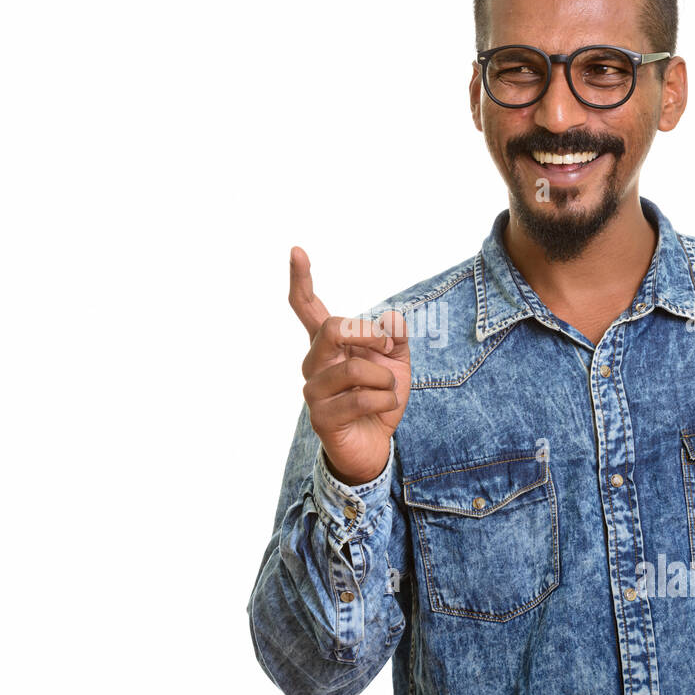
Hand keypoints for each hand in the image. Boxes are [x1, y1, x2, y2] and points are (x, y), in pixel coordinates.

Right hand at [289, 245, 410, 485]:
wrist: (375, 444)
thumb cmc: (380, 397)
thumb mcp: (397, 361)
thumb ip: (396, 335)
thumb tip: (389, 321)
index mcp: (328, 343)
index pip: (307, 306)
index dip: (300, 278)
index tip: (296, 250)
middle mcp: (314, 362)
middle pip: (333, 328)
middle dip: (370, 335)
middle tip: (388, 347)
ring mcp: (313, 390)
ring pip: (354, 368)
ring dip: (385, 379)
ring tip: (387, 391)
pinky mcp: (321, 417)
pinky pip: (360, 398)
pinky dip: (384, 401)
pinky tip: (383, 408)